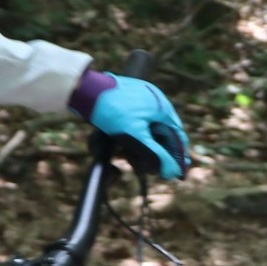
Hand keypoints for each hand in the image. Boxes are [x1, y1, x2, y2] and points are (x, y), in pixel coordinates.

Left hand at [75, 73, 191, 179]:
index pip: (178, 137)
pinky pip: (139, 120)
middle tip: (151, 171)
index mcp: (163, 108)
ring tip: (131, 159)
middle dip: (157, 153)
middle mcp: (157, 101)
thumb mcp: (135, 136)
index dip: (178, 158)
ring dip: (144, 145)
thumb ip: (155, 155)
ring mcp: (144, 98)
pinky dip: (136, 134)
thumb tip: (172, 172)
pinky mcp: (131, 97)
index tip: (178, 175)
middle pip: (164, 134)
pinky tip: (124, 146)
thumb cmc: (112, 111)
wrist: (88, 90)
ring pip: (150, 128)